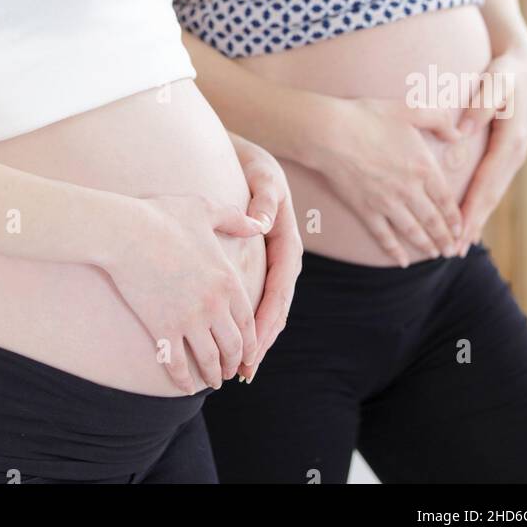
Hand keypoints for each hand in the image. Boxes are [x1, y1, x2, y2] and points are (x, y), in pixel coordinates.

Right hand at [105, 194, 266, 394]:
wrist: (125, 232)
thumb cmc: (163, 216)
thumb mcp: (206, 210)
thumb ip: (235, 219)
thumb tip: (259, 223)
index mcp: (227, 279)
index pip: (248, 321)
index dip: (250, 342)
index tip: (248, 353)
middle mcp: (214, 304)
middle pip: (233, 345)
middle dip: (235, 363)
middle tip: (231, 372)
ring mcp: (188, 319)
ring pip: (209, 359)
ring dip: (214, 375)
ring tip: (213, 381)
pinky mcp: (162, 329)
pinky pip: (176, 363)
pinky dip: (183, 380)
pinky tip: (185, 387)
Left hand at [228, 140, 302, 382]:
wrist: (248, 156)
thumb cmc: (253, 165)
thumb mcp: (262, 175)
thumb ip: (265, 198)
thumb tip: (265, 223)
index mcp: (288, 240)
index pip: (280, 289)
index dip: (267, 320)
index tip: (253, 345)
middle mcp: (285, 257)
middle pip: (278, 307)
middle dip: (263, 340)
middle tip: (245, 370)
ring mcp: (275, 262)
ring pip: (272, 308)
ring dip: (260, 338)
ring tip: (244, 368)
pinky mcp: (263, 263)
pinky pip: (261, 298)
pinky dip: (253, 323)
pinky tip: (239, 342)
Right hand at [312, 95, 466, 265]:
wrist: (330, 133)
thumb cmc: (368, 117)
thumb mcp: (410, 110)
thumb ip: (439, 120)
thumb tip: (458, 135)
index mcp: (423, 167)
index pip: (446, 199)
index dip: (455, 218)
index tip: (461, 229)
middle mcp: (409, 190)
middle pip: (432, 220)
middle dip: (445, 237)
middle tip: (452, 250)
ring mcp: (387, 203)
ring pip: (412, 231)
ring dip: (426, 245)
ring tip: (435, 255)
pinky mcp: (365, 210)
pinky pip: (384, 236)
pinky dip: (394, 251)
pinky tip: (401, 261)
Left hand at [454, 44, 526, 254]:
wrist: (525, 70)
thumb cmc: (505, 75)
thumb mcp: (494, 83)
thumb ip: (479, 105)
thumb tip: (461, 130)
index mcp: (508, 143)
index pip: (486, 185)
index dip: (471, 211)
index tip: (457, 233)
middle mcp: (513, 156)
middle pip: (489, 198)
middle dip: (472, 226)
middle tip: (453, 252)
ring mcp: (512, 158)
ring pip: (492, 196)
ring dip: (476, 220)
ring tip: (459, 245)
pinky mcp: (506, 155)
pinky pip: (492, 186)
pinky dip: (481, 205)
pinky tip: (470, 219)